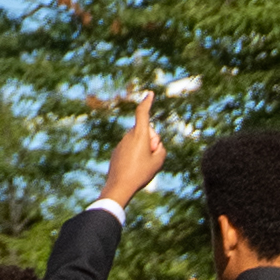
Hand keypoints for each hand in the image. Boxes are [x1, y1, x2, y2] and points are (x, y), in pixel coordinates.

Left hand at [103, 93, 168, 208]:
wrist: (119, 186)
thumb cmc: (140, 173)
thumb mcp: (158, 162)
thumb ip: (161, 149)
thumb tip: (155, 146)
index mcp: (139, 134)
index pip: (143, 113)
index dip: (147, 102)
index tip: (150, 93)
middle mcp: (128, 136)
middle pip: (145, 131)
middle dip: (152, 140)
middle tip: (151, 156)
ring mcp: (121, 143)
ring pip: (138, 141)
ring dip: (143, 149)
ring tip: (141, 166)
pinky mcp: (117, 151)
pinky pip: (130, 149)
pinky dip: (135, 155)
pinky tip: (134, 168)